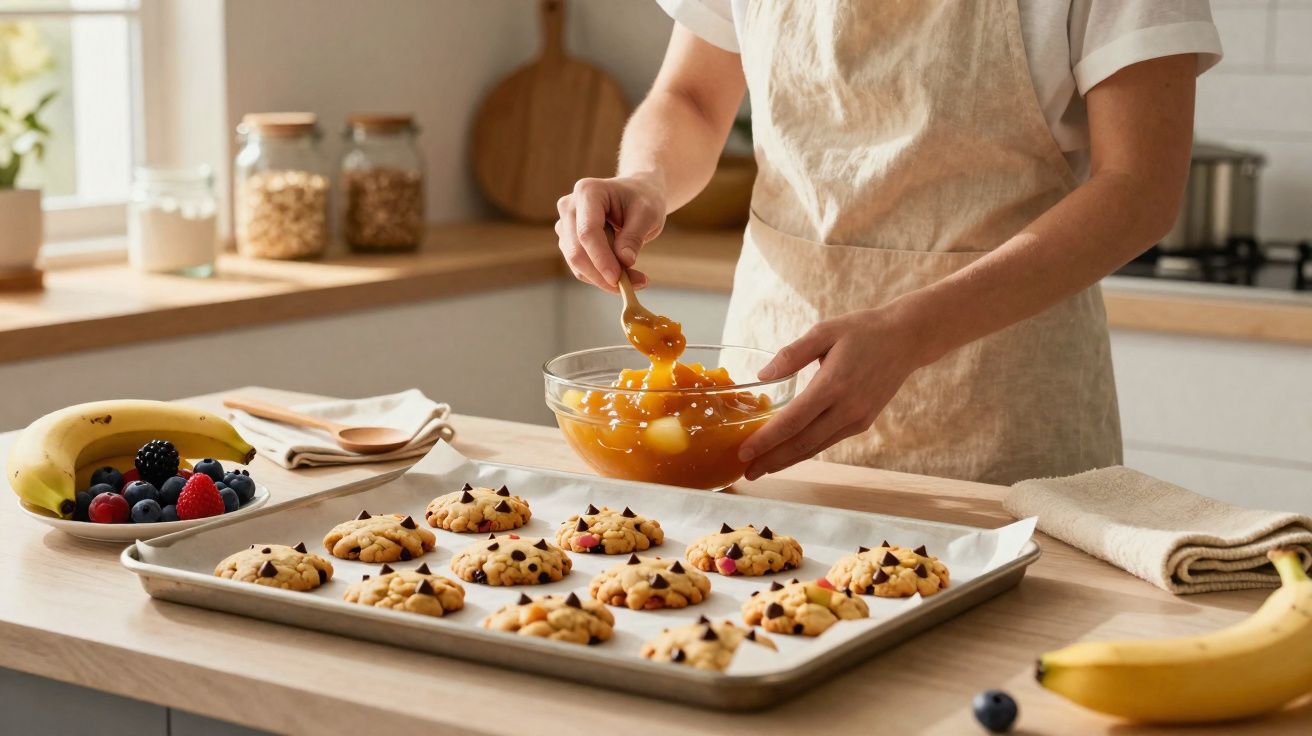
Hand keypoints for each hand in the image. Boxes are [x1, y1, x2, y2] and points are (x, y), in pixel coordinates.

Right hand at [555, 174, 666, 291]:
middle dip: (602, 274)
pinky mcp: (568, 240)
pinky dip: (601, 277)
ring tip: (636, 280)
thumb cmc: (643, 199)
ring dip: (603, 279)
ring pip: (577, 263)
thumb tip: (625, 261)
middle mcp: (570, 207)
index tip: (618, 279)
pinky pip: (581, 266)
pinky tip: (624, 276)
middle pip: (577, 250)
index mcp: (588, 192)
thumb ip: (634, 236)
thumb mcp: (648, 214)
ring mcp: (565, 224)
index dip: (600, 258)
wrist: (636, 194)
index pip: (587, 231)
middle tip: (635, 285)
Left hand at [737, 307, 927, 479]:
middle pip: (802, 444)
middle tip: (746, 472)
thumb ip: (792, 354)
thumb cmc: (862, 331)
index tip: (744, 452)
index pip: (792, 421)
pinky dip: (805, 450)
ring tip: (761, 468)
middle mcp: (847, 408)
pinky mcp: (863, 423)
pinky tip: (787, 453)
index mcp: (833, 384)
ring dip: (787, 461)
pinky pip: (828, 441)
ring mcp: (857, 419)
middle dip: (771, 460)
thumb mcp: (824, 331)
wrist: (906, 340)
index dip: (766, 440)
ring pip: (815, 447)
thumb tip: (762, 375)